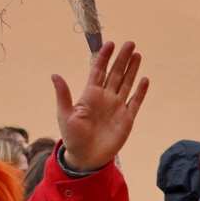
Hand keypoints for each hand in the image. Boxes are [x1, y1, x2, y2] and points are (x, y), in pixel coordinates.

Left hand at [51, 41, 149, 172]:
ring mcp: (117, 107)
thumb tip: (54, 75)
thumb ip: (63, 95)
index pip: (99, 70)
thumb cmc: (73, 137)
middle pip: (116, 73)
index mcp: (90, 94)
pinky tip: (144, 79)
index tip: (110, 43)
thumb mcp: (65, 115)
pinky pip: (135, 102)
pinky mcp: (127, 119)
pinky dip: (140, 91)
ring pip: (126, 83)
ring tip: (137, 55)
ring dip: (132, 69)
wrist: (86, 157)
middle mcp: (105, 97)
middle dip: (122, 58)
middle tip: (130, 43)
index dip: (104, 57)